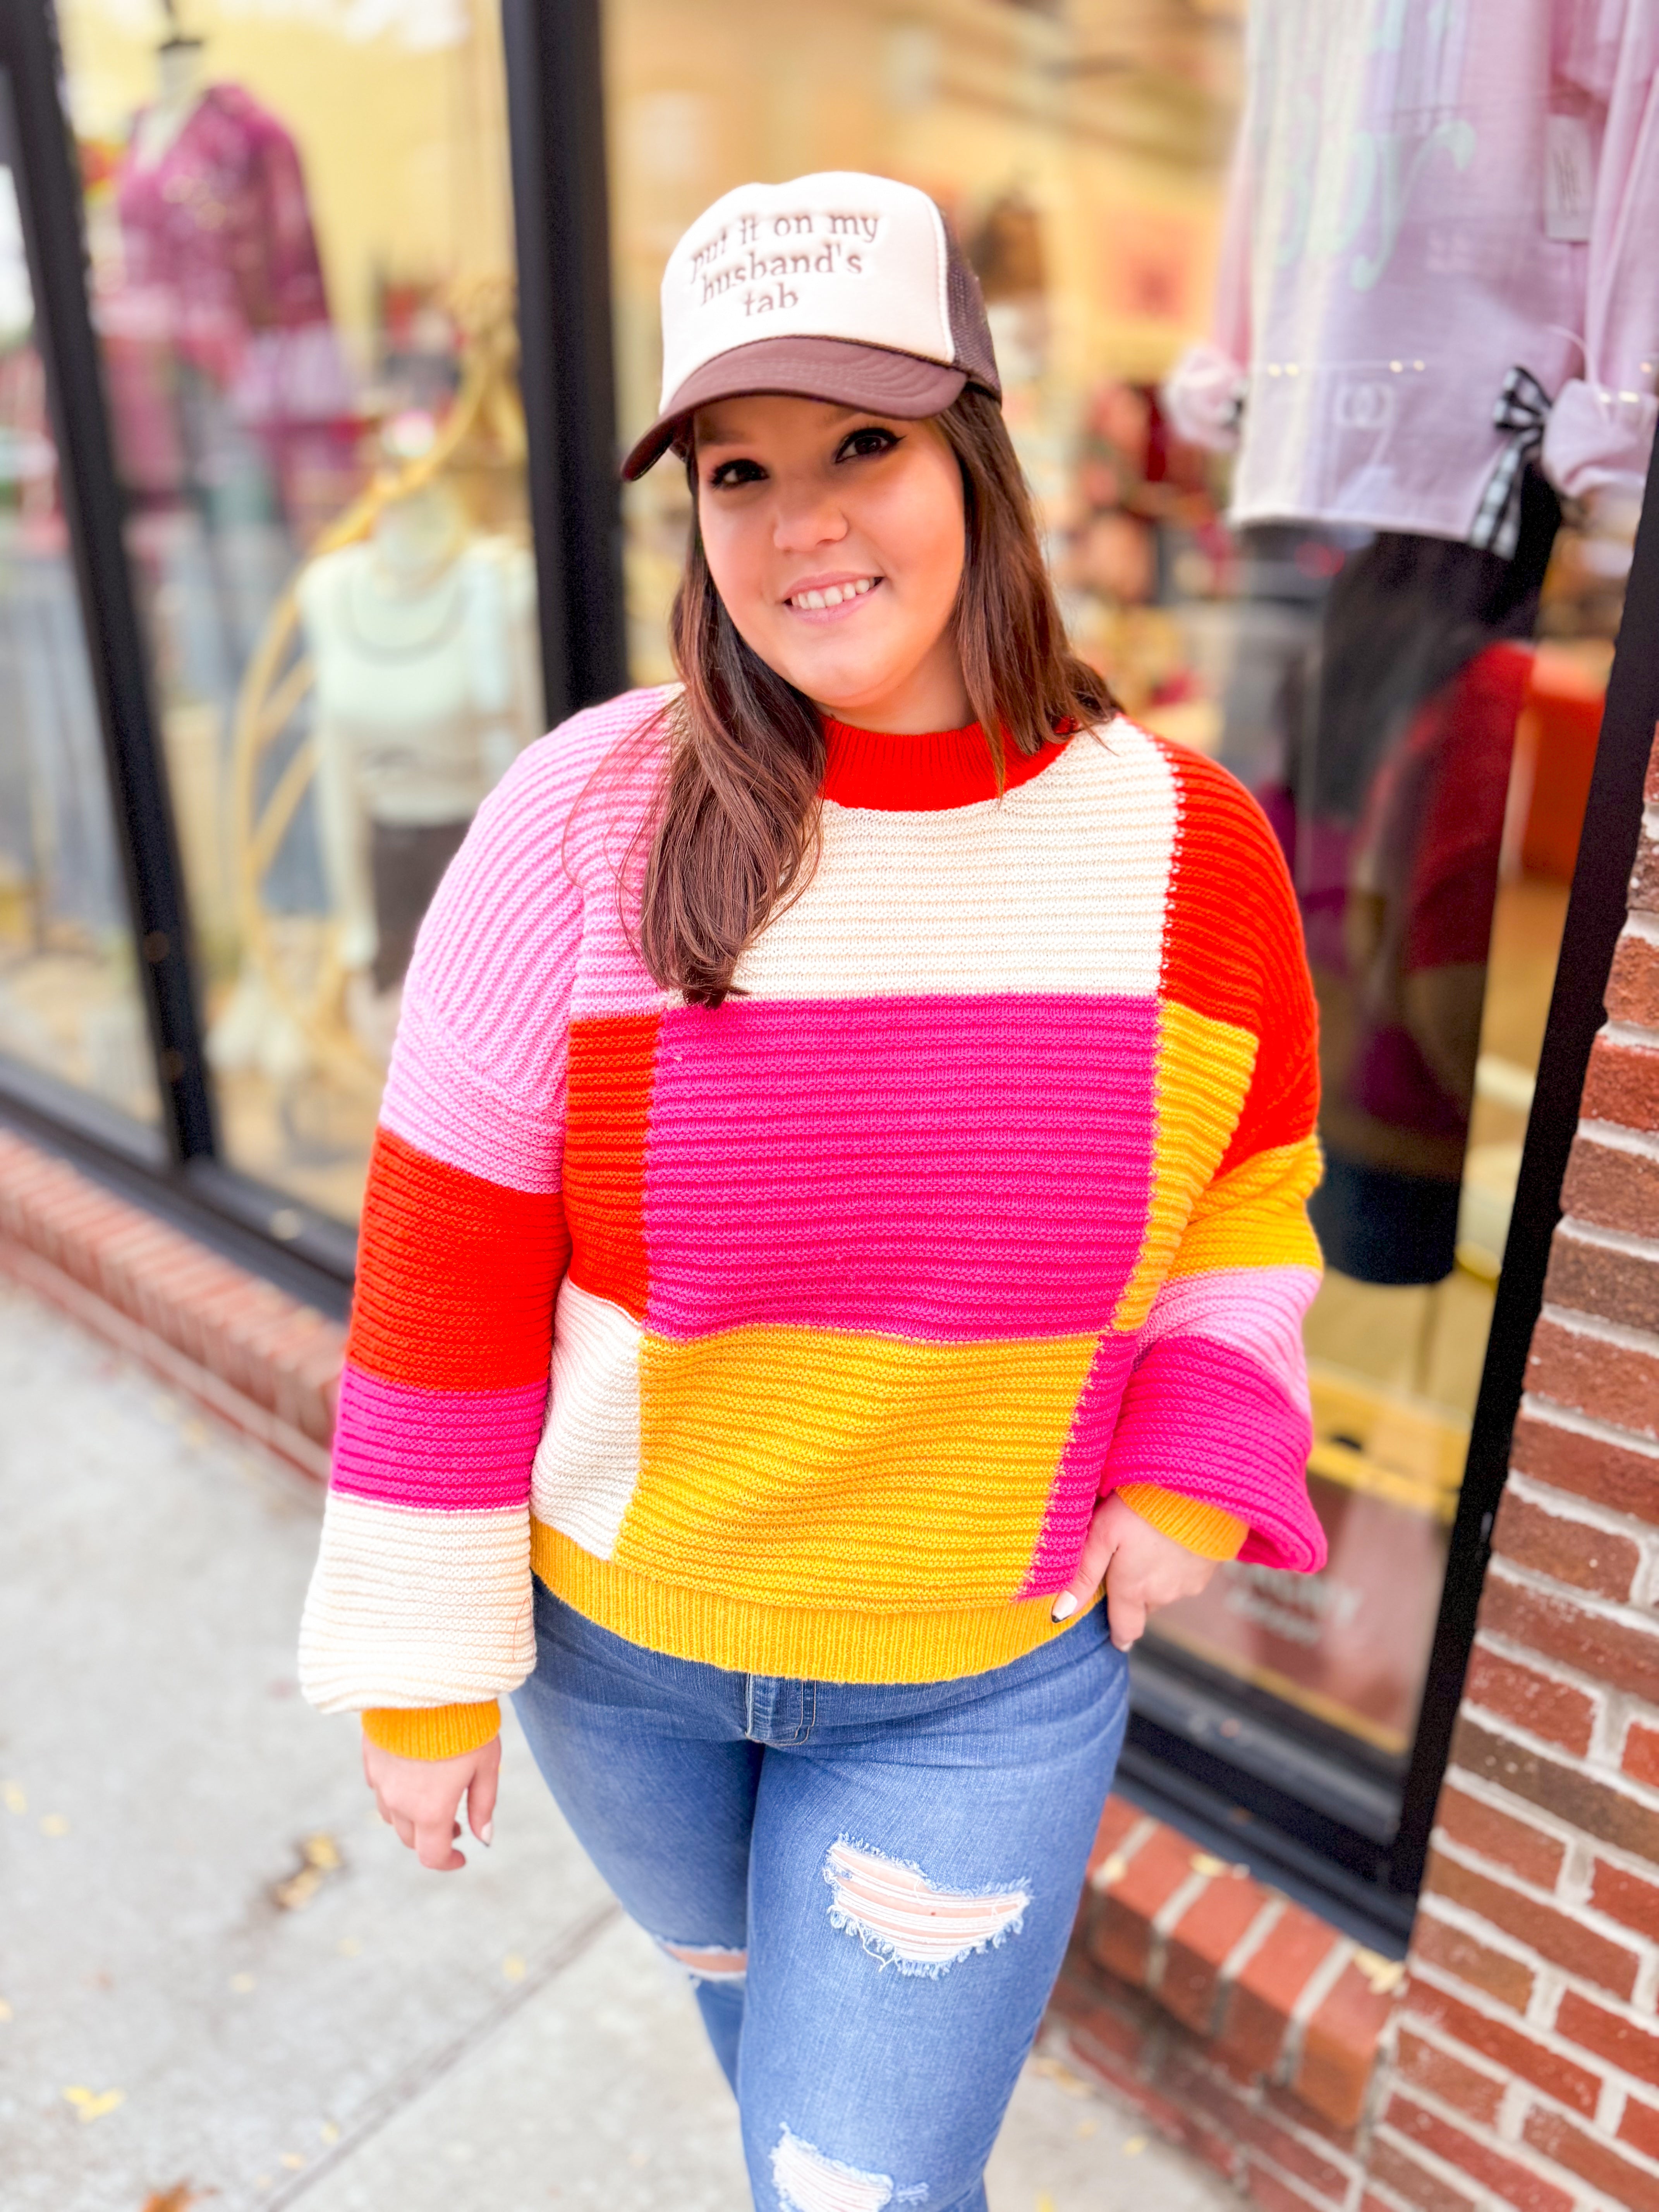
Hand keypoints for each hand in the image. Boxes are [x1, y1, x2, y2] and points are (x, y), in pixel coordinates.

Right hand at [362, 1733, 500, 1871]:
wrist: (429, 1681)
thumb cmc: (466, 1722)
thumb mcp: (486, 1764)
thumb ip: (483, 1804)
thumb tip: (483, 1837)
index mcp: (430, 1810)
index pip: (432, 1856)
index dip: (448, 1862)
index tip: (462, 1855)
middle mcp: (399, 1802)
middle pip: (410, 1839)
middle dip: (431, 1839)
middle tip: (455, 1824)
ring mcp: (380, 1781)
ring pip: (392, 1816)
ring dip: (412, 1817)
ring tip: (434, 1798)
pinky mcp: (370, 1758)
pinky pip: (379, 1788)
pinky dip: (396, 1792)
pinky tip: (414, 1773)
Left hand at [1053, 1493, 1220, 1650]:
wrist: (1196, 1487)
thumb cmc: (1142, 1505)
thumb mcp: (1102, 1533)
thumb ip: (1082, 1575)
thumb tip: (1060, 1613)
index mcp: (1133, 1590)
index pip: (1126, 1630)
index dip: (1118, 1633)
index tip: (1114, 1633)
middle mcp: (1164, 1595)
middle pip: (1144, 1606)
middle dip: (1133, 1592)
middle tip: (1124, 1561)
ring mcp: (1190, 1584)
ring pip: (1166, 1591)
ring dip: (1156, 1576)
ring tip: (1148, 1542)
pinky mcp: (1209, 1569)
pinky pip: (1187, 1576)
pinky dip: (1177, 1565)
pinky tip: (1171, 1539)